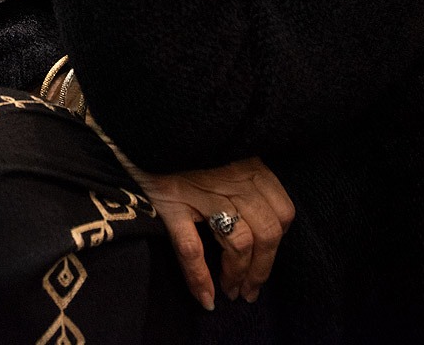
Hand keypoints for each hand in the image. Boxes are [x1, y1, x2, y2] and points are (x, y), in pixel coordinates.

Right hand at [124, 156, 294, 310]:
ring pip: (237, 242)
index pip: (282, 212)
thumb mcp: (224, 151)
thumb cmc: (185, 142)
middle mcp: (232, 179)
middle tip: (249, 290)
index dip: (277, 243)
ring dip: (237, 275)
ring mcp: (200, 192)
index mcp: (249, 166)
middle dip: (261, 269)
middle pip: (266, 233)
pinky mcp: (171, 203)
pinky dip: (200, 276)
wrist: (141, 125)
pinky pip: (192, 247)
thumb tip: (263, 219)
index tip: (264, 260)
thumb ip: (246, 176)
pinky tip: (205, 297)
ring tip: (230, 291)